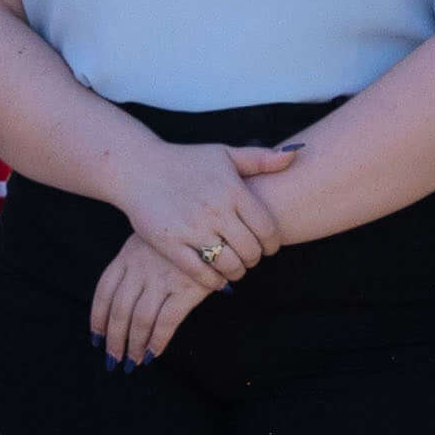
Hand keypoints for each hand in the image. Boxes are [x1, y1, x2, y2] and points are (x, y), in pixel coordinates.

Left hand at [88, 231, 219, 365]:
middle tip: (113, 358)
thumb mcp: (150, 238)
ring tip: (132, 362)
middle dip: (114, 338)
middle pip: (119, 310)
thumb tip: (121, 297)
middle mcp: (140, 268)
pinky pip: (166, 321)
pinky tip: (153, 354)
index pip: (104, 291)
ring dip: (133, 344)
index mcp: (127, 255)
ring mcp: (162, 278)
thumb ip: (135, 261)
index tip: (96, 337)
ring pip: (139, 319)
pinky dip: (157, 341)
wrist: (214, 220)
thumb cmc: (182, 231)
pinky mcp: (187, 288)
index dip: (98, 318)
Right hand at [114, 138, 298, 301]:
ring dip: (237, 272)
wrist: (139, 168)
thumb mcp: (224, 153)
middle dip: (255, 259)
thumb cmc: (185, 160)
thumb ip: (260, 158)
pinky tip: (216, 279)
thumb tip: (295, 155)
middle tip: (251, 259)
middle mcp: (216, 211)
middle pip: (250, 250)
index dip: (272, 244)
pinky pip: (201, 273)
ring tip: (235, 268)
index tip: (268, 247)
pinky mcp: (170, 244)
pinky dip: (214, 281)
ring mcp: (193, 229)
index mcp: (233, 190)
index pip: (267, 229)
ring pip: (229, 264)